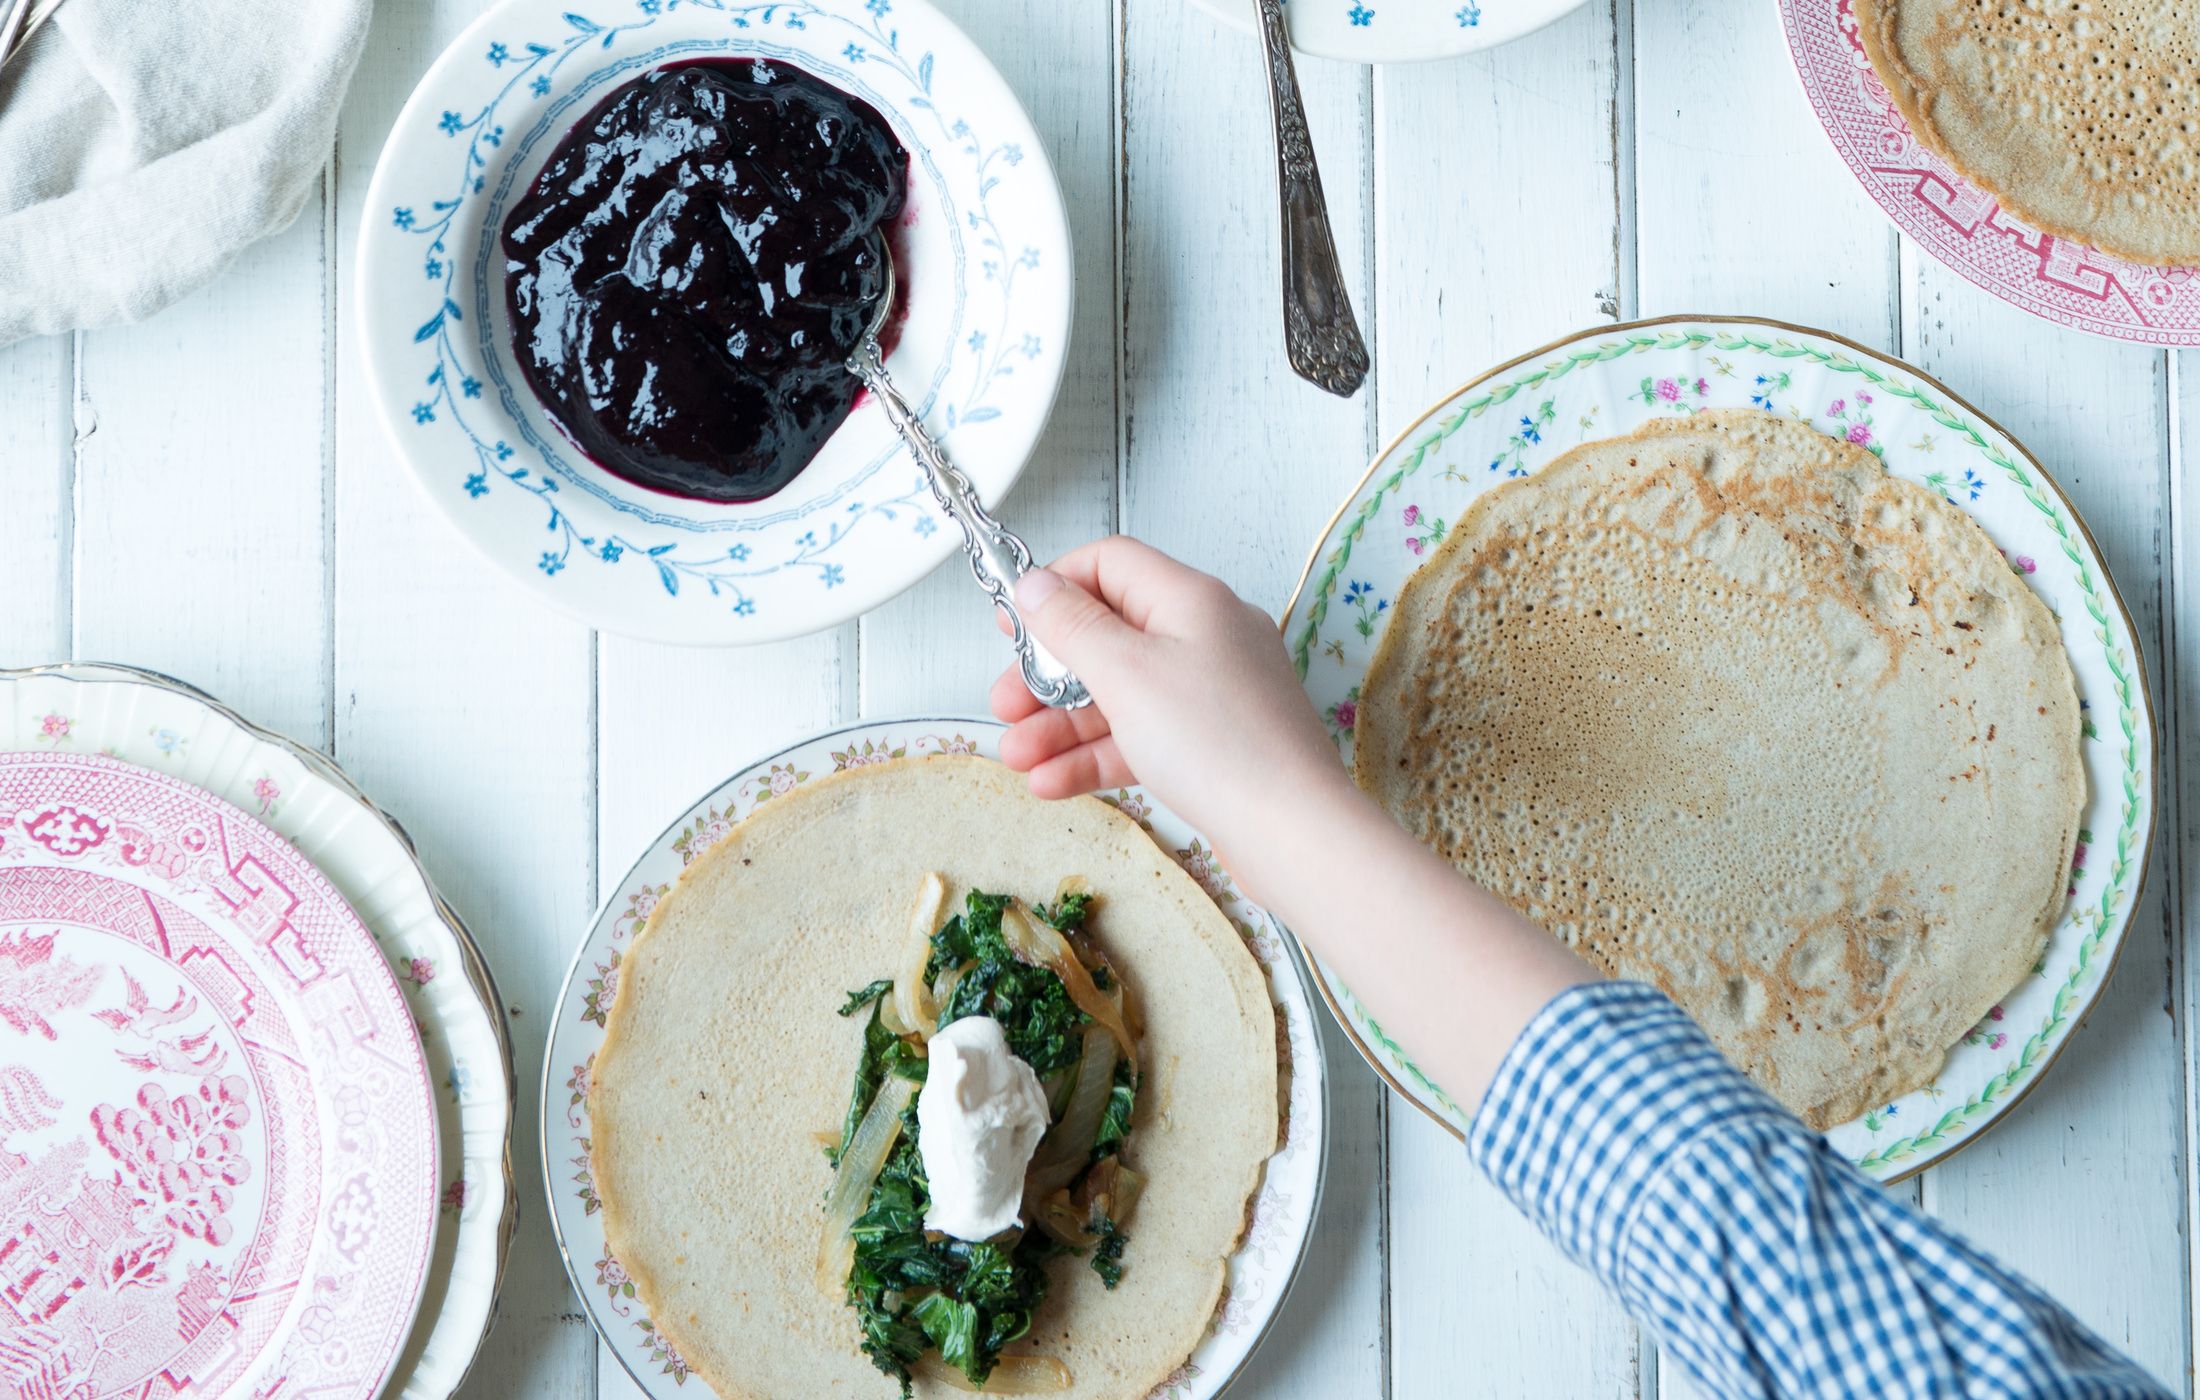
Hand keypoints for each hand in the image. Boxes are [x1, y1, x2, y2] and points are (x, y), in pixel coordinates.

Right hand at [992, 536, 1591, 1113]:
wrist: (1290, 831)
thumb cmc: (1219, 743)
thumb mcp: (1125, 673)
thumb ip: (1072, 625)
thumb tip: (1035, 584)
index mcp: (1191, 599)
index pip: (1110, 565)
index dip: (1055, 588)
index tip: (1014, 627)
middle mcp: (1206, 637)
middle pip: (1108, 637)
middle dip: (1047, 676)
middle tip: (1006, 707)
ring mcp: (1212, 694)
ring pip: (1120, 696)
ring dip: (1062, 725)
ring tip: (1018, 759)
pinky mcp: (1213, 745)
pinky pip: (1143, 738)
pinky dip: (1097, 756)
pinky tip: (1053, 783)